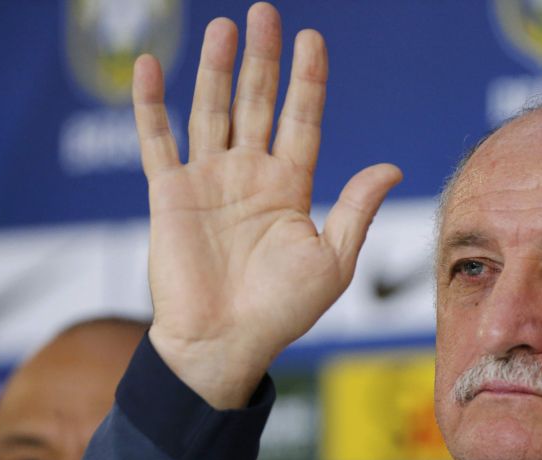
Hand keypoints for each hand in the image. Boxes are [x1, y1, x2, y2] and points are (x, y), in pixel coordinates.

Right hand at [132, 2, 401, 407]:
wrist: (225, 344)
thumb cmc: (282, 311)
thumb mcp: (332, 260)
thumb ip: (356, 210)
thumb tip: (390, 166)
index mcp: (290, 188)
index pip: (302, 120)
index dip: (308, 81)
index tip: (313, 40)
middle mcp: (250, 176)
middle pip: (258, 103)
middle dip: (264, 60)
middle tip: (267, 13)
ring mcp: (209, 180)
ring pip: (212, 111)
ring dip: (216, 70)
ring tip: (226, 27)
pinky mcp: (170, 194)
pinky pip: (157, 140)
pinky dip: (151, 105)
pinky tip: (154, 67)